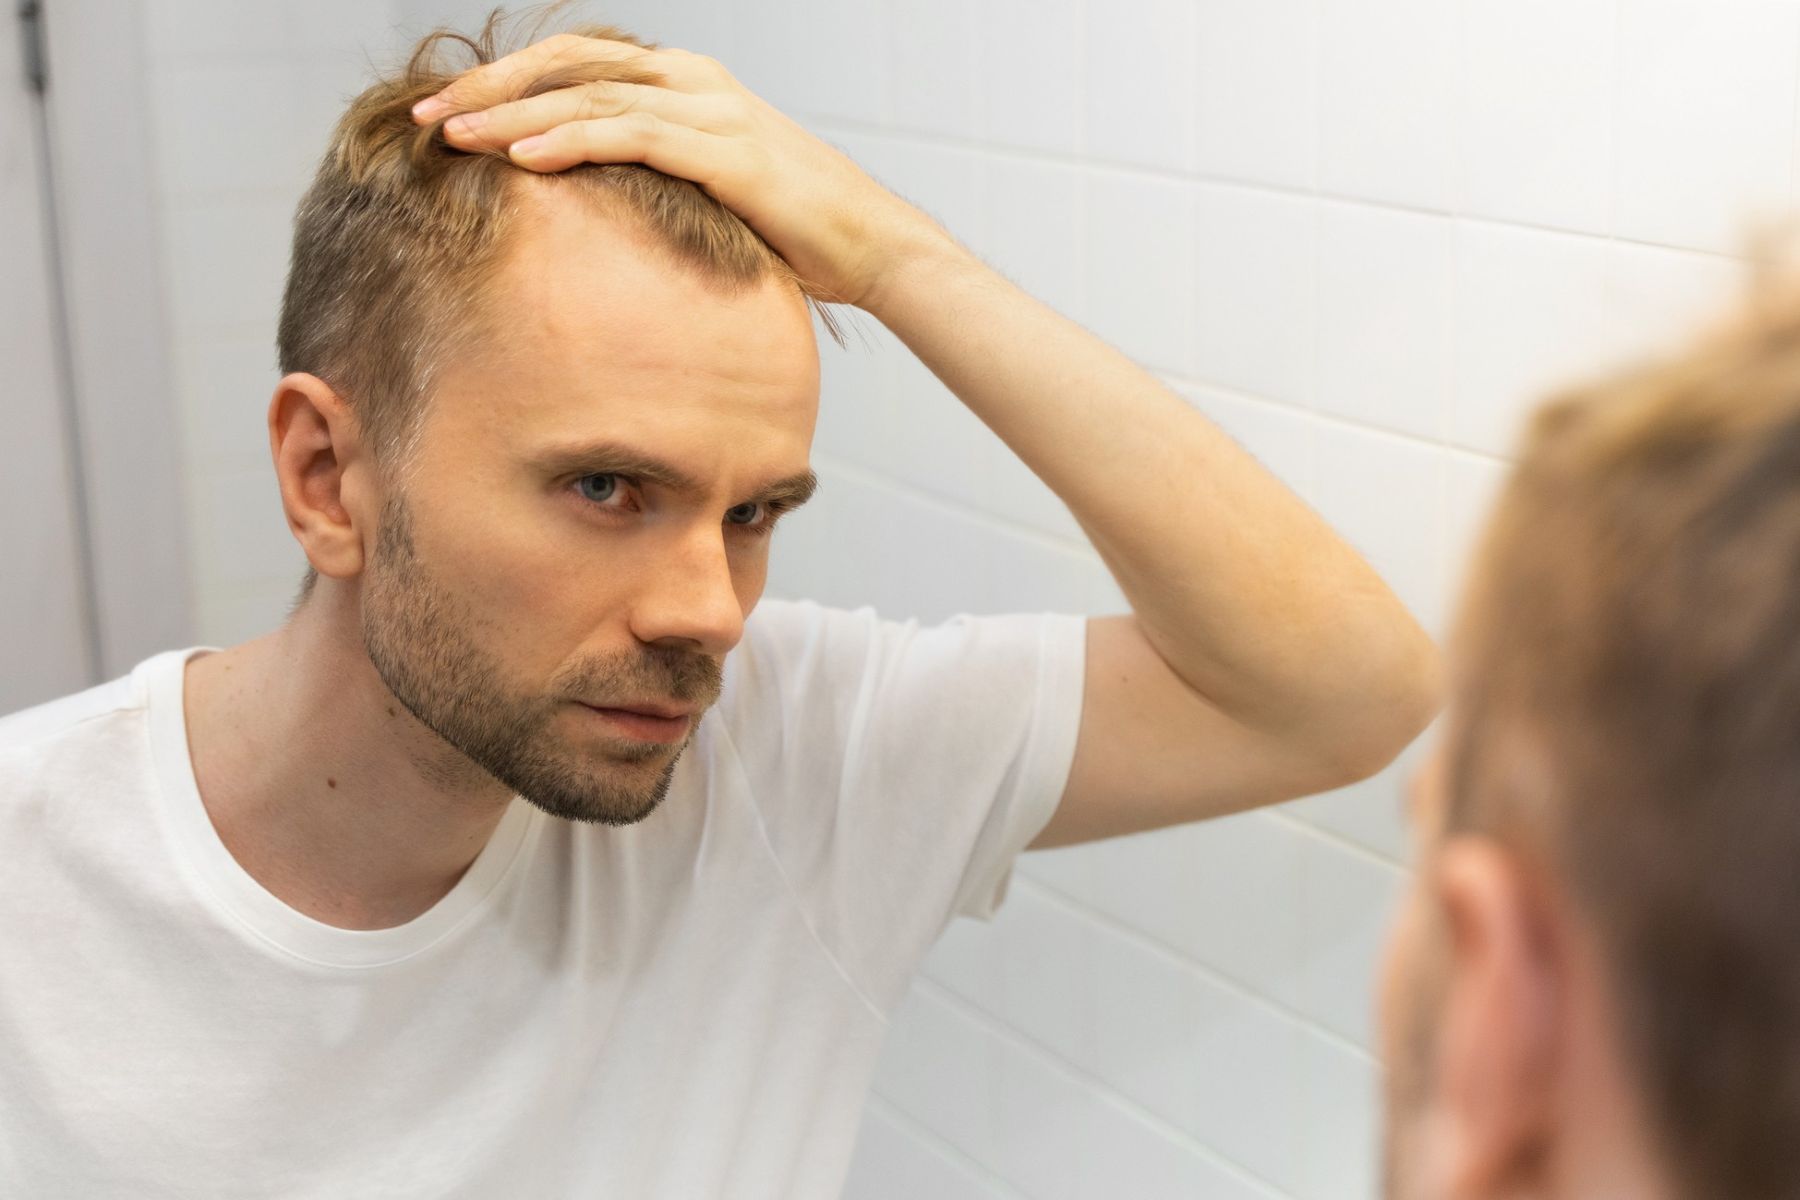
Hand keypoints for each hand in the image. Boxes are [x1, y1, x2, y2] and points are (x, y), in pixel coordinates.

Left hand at [415, 34, 951, 308]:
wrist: (872, 246)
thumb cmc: (793, 232)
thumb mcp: (711, 194)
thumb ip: (657, 182)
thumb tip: (598, 212)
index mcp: (686, 84)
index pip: (580, 64)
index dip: (510, 82)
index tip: (449, 113)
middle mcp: (694, 81)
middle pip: (571, 64)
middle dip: (493, 88)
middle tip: (427, 117)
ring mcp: (711, 110)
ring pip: (591, 93)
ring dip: (515, 114)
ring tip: (453, 136)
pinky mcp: (725, 151)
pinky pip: (632, 134)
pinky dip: (572, 140)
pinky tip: (523, 157)